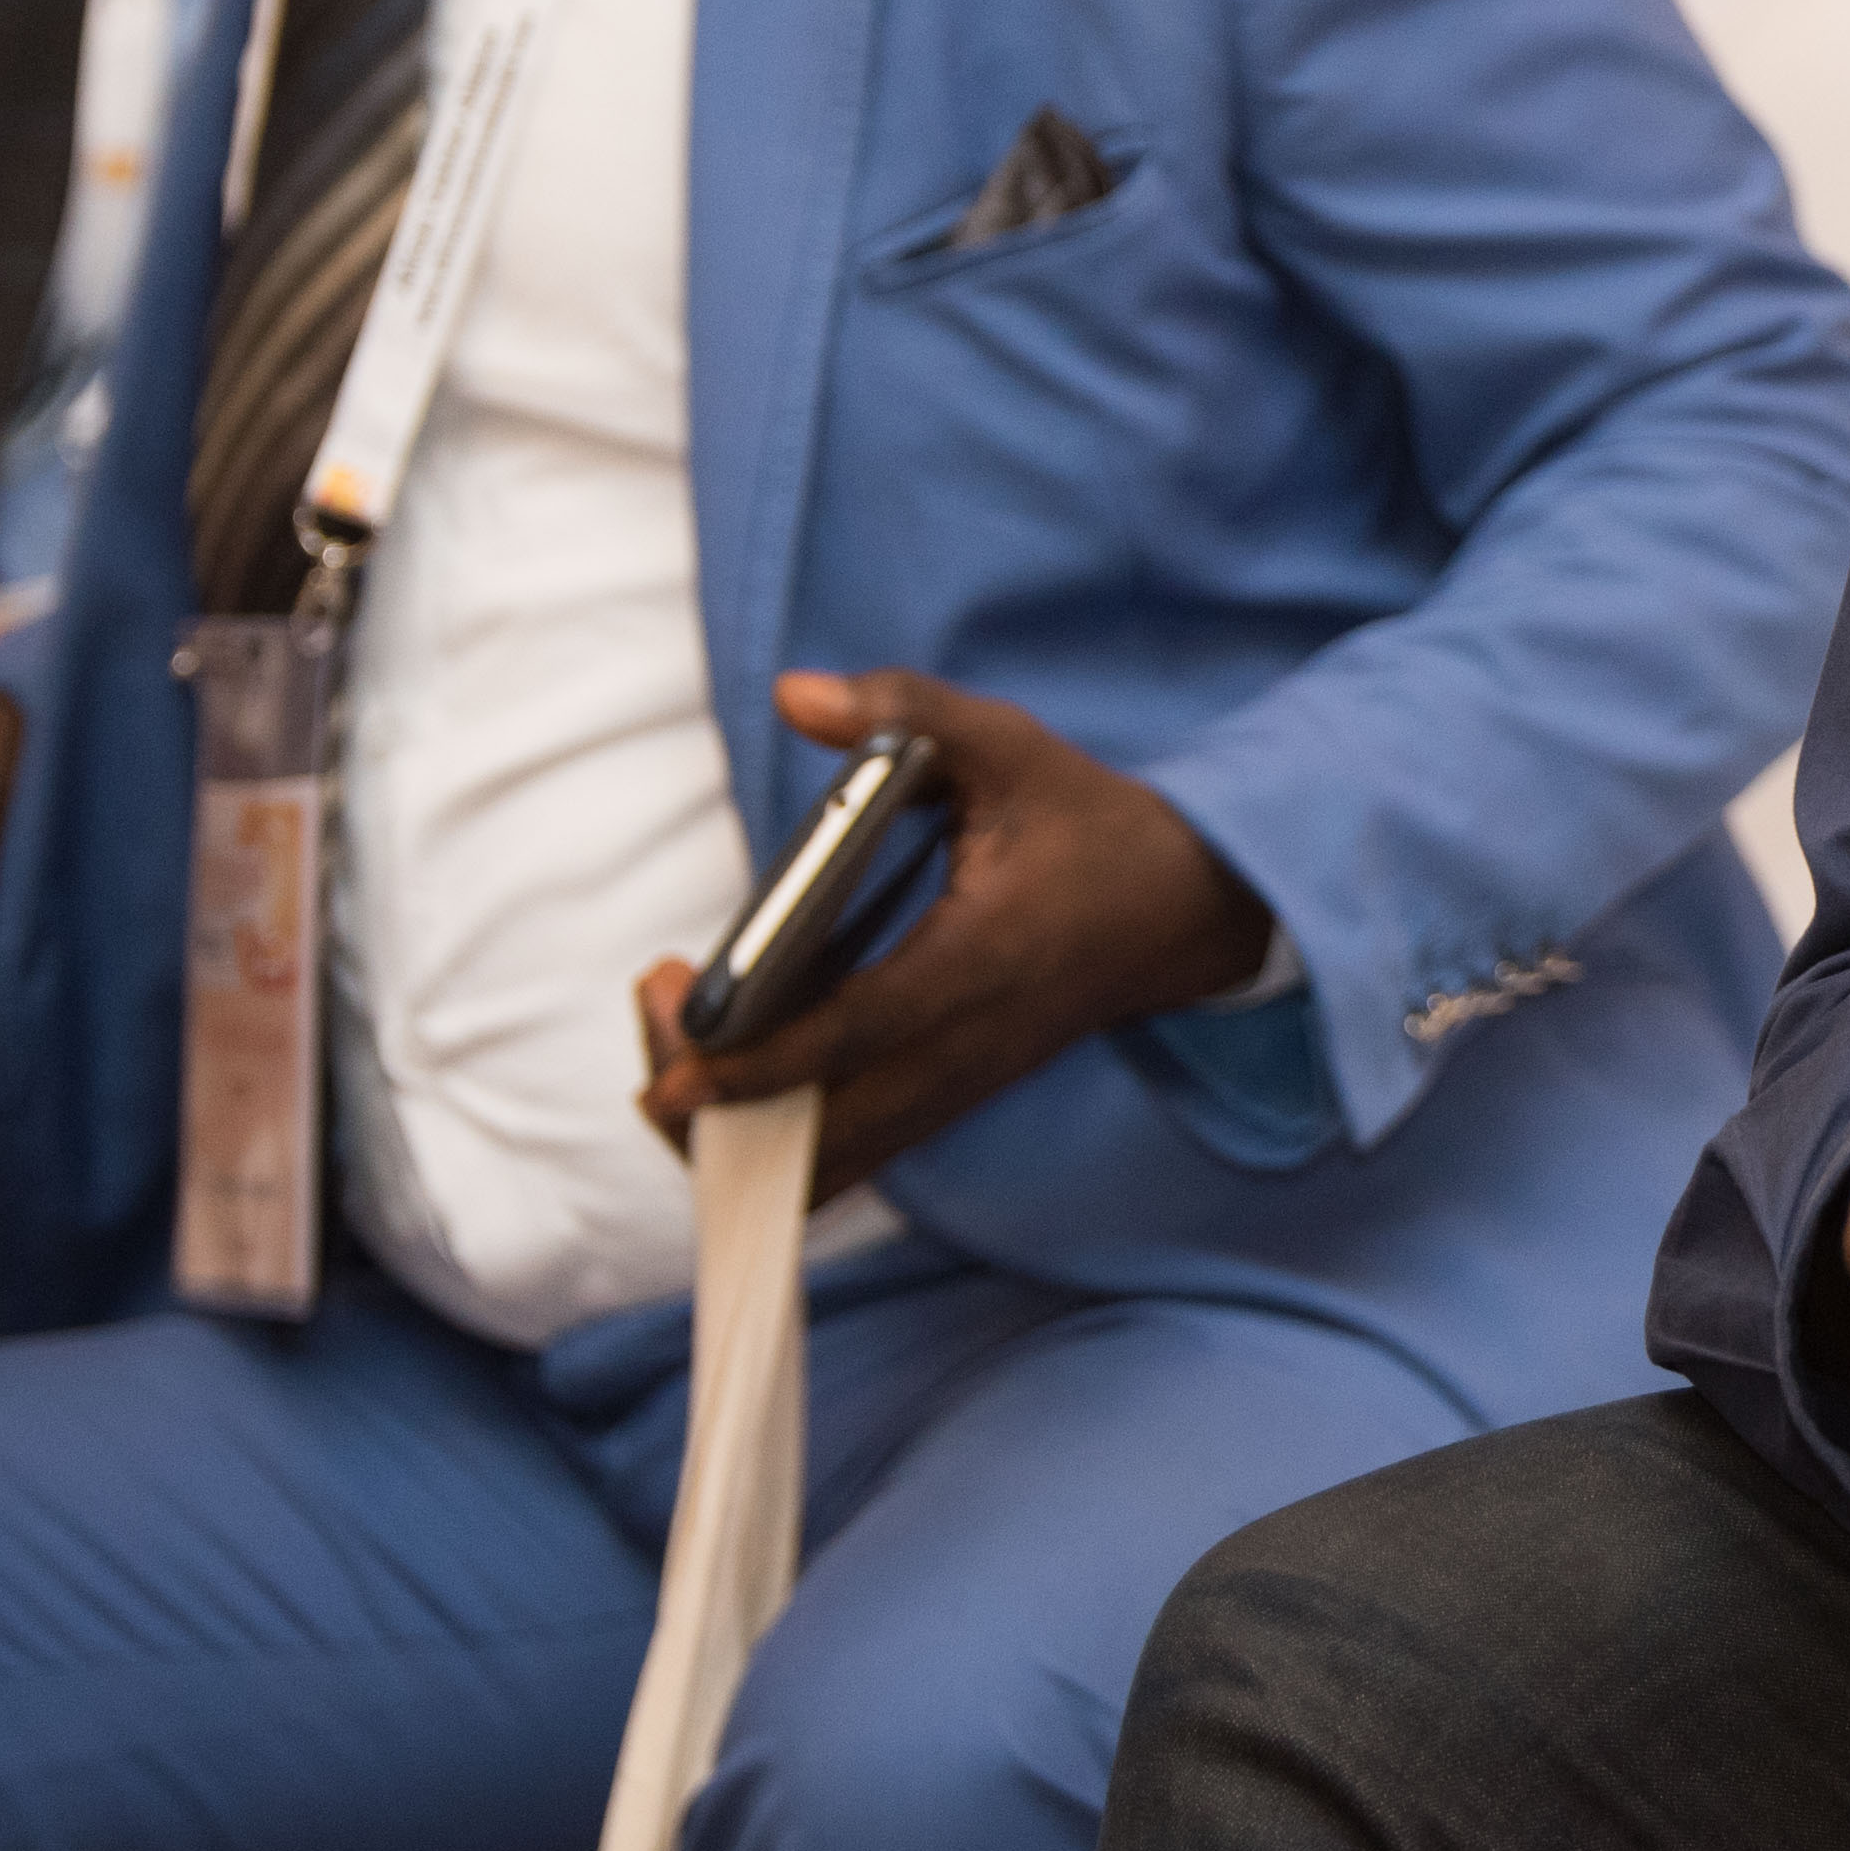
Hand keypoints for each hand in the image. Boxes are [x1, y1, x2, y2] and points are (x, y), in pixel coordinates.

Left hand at [626, 668, 1270, 1201]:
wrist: (1188, 910)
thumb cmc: (1091, 826)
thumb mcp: (1009, 747)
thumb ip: (905, 712)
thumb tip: (794, 693)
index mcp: (981, 961)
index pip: (859, 1028)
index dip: (763, 1058)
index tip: (680, 1064)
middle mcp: (969, 1046)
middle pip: (827, 1124)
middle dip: (721, 1102)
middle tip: (662, 1011)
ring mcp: (962, 1085)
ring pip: (836, 1157)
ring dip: (742, 1131)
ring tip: (681, 1045)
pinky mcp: (952, 1099)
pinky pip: (857, 1155)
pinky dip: (783, 1147)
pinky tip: (728, 1094)